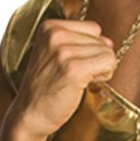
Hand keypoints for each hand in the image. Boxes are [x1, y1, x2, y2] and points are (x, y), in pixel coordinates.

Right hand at [9, 19, 115, 139]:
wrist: (29, 114)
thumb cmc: (45, 86)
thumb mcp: (55, 53)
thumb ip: (82, 42)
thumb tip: (110, 42)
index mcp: (49, 26)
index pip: (93, 28)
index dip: (90, 48)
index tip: (72, 62)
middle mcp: (54, 34)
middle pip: (101, 40)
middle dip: (94, 59)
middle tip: (73, 75)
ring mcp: (63, 51)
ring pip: (107, 51)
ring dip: (98, 69)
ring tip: (77, 80)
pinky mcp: (74, 69)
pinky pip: (109, 63)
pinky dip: (103, 76)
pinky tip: (84, 84)